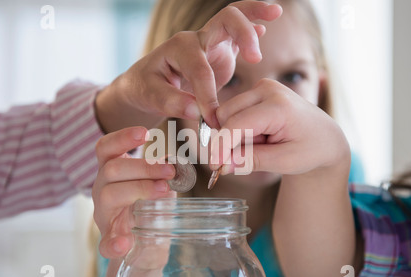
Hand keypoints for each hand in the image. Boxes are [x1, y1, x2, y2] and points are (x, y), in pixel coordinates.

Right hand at [92, 127, 175, 258]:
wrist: (146, 241)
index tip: (145, 132)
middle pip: (112, 169)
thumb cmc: (149, 204)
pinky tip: (125, 243)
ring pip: (109, 194)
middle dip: (143, 167)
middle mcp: (102, 188)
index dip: (122, 138)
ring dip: (139, 189)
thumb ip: (163, 171)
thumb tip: (176, 160)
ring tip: (164, 190)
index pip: (106, 148)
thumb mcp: (157, 182)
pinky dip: (113, 243)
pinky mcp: (108, 238)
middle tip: (170, 171)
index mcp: (112, 171)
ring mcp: (103, 214)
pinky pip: (105, 242)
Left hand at [95, 1, 282, 131]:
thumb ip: (171, 102)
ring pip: (233, 19)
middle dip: (243, 34)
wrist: (146, 83)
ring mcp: (209, 43)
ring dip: (253, 14)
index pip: (201, 70)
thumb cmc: (146, 87)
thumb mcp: (150, 96)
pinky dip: (252, 28)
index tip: (212, 120)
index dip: (208, 96)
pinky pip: (237, 35)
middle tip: (256, 58)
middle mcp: (196, 39)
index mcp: (178, 48)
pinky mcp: (219, 52)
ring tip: (275, 11)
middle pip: (224, 21)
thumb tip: (196, 110)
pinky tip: (265, 28)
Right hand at [210, 79, 349, 175]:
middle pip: (226, 115)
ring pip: (226, 113)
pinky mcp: (257, 91)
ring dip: (235, 135)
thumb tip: (220, 165)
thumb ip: (250, 161)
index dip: (221, 147)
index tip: (215, 167)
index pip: (236, 125)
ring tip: (262, 145)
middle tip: (249, 158)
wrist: (325, 137)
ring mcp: (262, 87)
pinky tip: (260, 136)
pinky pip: (234, 111)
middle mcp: (268, 89)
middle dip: (229, 141)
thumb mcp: (283, 161)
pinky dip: (240, 129)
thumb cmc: (310, 150)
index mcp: (279, 105)